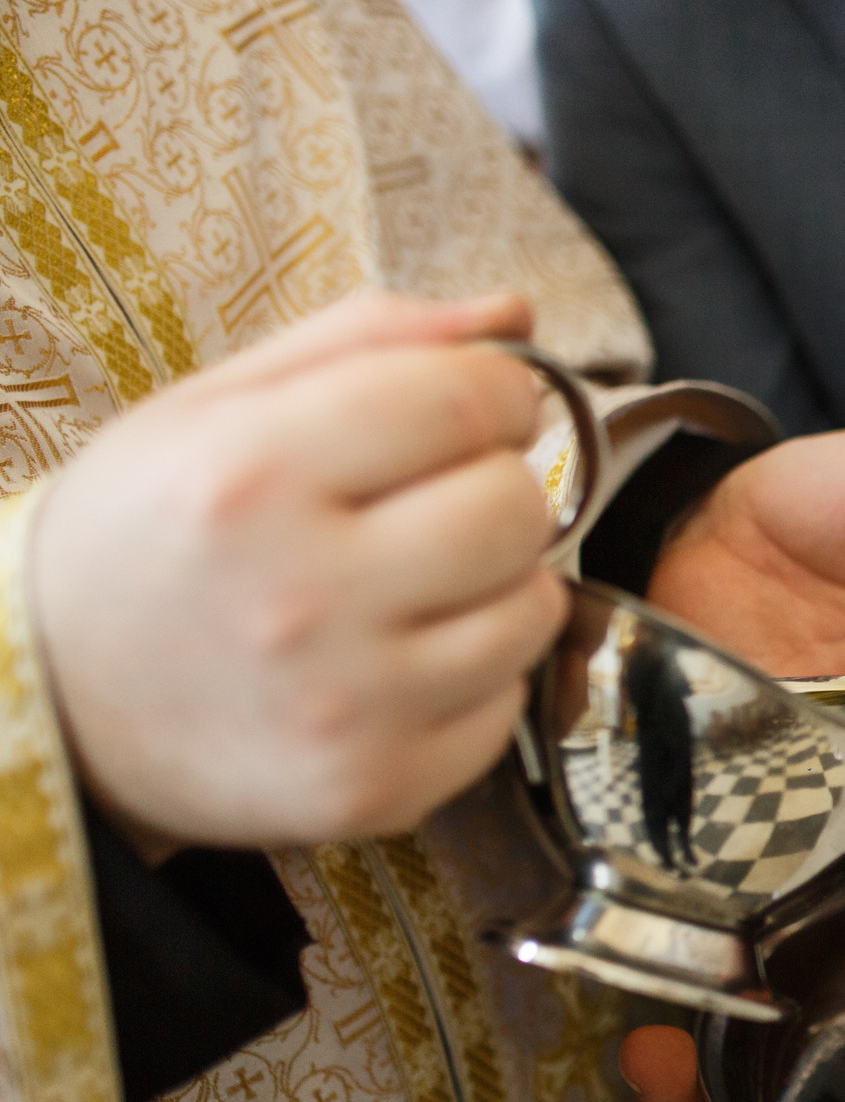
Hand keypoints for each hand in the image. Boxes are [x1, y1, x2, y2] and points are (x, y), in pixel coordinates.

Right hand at [32, 291, 563, 855]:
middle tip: (434, 502)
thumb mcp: (215, 407)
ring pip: (534, 610)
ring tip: (417, 583)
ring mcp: (345, 705)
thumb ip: (371, 343)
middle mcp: (302, 595)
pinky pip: (507, 704)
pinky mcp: (377, 787)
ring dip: (500, 584)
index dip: (499, 392)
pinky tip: (401, 661)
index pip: (467, 402)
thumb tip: (515, 314)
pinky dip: (477, 676)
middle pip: (515, 507)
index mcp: (253, 473)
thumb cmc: (146, 536)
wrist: (53, 700)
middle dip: (497, 487)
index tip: (476, 406)